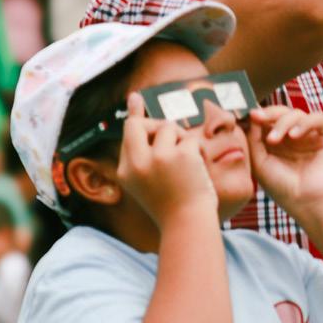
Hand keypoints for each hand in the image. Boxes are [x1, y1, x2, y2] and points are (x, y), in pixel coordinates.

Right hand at [117, 94, 217, 229]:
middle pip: (142, 123)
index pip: (128, 131)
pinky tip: (197, 173)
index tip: (136, 97)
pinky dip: (197, 153)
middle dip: (158, 125)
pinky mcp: (181, 156)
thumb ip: (142, 148)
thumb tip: (135, 102)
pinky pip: (190, 140)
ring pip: (170, 128)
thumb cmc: (171, 204)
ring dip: (181, 141)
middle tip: (173, 144)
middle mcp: (138, 162)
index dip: (135, 114)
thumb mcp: (147, 178)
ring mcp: (159, 158)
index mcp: (125, 170)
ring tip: (186, 169)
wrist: (188, 226)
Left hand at [248, 106, 322, 226]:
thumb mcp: (260, 162)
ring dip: (283, 123)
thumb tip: (252, 116)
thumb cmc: (283, 187)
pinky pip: (318, 118)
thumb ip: (254, 139)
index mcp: (281, 140)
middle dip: (269, 114)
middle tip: (258, 118)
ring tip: (274, 140)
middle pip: (283, 112)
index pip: (270, 119)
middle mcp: (297, 135)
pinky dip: (304, 123)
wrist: (307, 202)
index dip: (261, 115)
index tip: (251, 116)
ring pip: (297, 114)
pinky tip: (294, 136)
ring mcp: (313, 134)